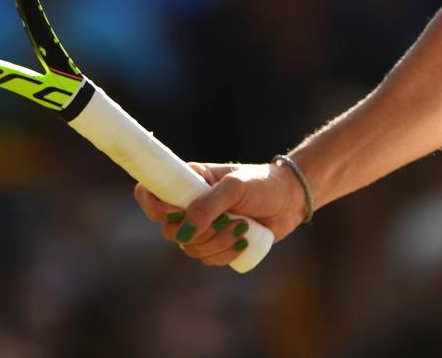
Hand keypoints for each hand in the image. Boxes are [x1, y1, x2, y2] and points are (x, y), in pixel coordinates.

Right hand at [134, 161, 305, 265]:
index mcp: (188, 181)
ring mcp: (203, 225)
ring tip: (243, 227)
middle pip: (169, 230)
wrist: (290, 200)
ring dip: (217, 242)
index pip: (151, 192)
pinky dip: (224, 254)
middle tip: (227, 218)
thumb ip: (207, 206)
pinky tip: (244, 241)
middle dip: (199, 231)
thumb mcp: (234, 187)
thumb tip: (184, 233)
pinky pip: (207, 259)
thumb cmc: (262, 185)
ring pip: (190, 248)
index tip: (175, 213)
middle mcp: (190, 204)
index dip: (155, 207)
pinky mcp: (216, 243)